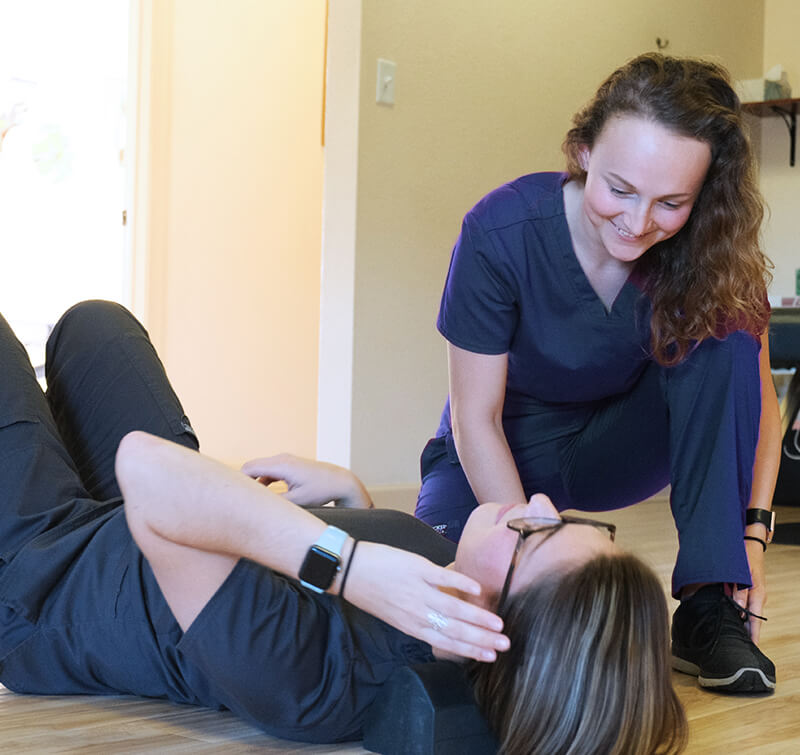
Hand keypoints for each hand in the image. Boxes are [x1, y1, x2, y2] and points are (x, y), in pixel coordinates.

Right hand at [241, 454, 372, 507]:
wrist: (340, 481)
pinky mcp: (288, 466)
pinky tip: (264, 497)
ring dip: (254, 483)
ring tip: (249, 502)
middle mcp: (281, 459)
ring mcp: (285, 461)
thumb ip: (275, 503)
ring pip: (260, 470)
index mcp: (281, 465)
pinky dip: (263, 482)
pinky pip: (269, 472)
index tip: (232, 498)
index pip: (249, 469)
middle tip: (237, 502)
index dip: (237, 482)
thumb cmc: (321, 490)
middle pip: (252, 468)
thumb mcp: (297, 501)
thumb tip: (256, 510)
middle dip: (243, 483)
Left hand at [343, 541, 509, 662]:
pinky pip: (442, 578)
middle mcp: (416, 612)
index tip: (491, 656)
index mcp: (411, 625)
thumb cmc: (370, 591)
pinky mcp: (416, 568)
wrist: (349, 569)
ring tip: (498, 624)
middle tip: (504, 645)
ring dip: (477, 618)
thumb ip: (417, 617)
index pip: (445, 642)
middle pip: (454, 629)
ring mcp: (418, 590)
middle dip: (481, 640)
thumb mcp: (393, 612)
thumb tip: (442, 618)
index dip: (470, 650)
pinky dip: (461, 584)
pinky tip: (477, 590)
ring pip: (453, 608)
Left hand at [733, 537, 766, 643]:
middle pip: (750, 620)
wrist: (749, 545)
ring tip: (731, 638)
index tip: (751, 649)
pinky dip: (737, 612)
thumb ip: (740, 592)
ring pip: (745, 613)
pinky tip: (730, 619)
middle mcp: (757, 597)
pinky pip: (742, 604)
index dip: (753, 636)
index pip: (755, 621)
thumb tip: (739, 610)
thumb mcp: (741, 574)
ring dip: (739, 623)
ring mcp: (753, 594)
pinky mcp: (747, 591)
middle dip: (745, 634)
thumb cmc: (745, 557)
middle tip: (736, 648)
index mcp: (758, 595)